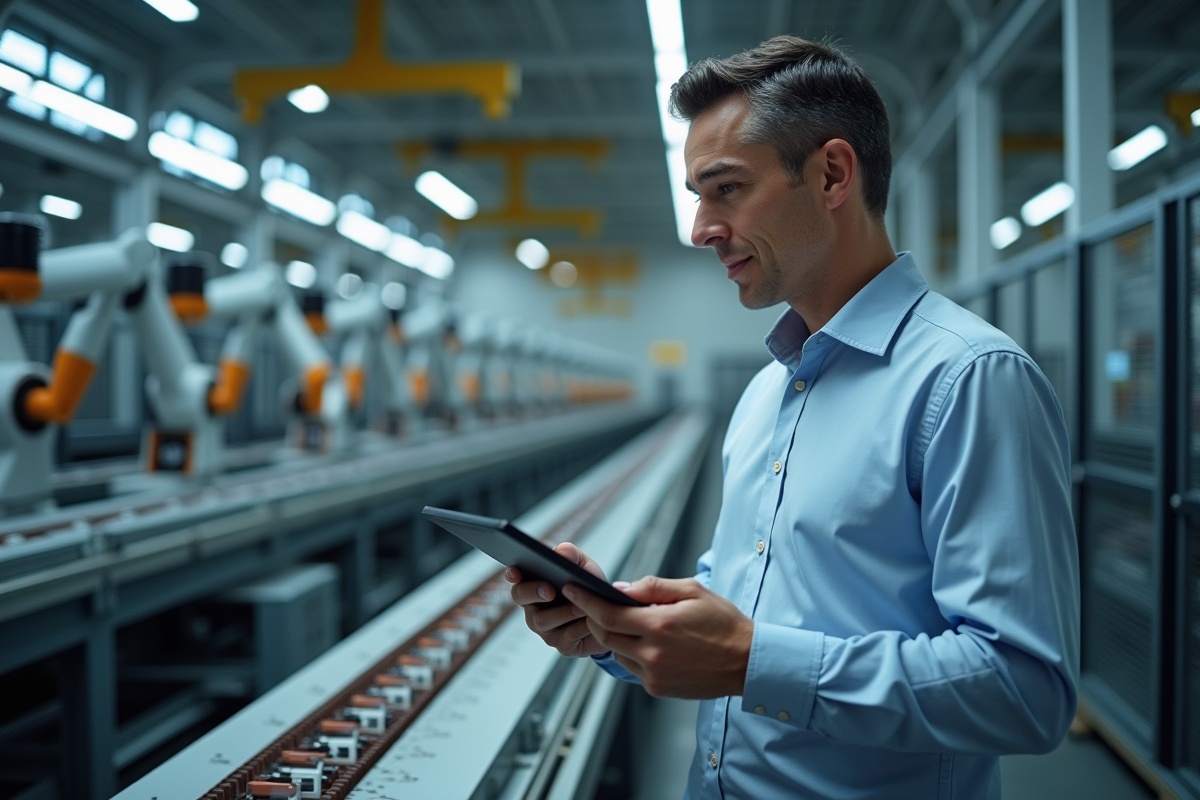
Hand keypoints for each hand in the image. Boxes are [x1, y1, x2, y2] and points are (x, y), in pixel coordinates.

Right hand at [505, 543, 609, 657]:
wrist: (612, 615)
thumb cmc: (590, 586)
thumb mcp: (583, 565)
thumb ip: (571, 554)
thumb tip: (560, 553)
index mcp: (534, 583)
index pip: (515, 577)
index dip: (512, 573)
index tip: (515, 571)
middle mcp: (533, 606)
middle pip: (520, 597)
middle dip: (533, 592)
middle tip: (550, 590)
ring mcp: (545, 628)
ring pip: (542, 621)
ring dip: (562, 612)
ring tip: (580, 606)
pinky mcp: (562, 644)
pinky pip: (566, 637)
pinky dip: (579, 627)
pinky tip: (589, 621)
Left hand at [563, 576, 753, 698]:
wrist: (747, 661)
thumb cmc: (723, 623)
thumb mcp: (691, 591)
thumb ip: (652, 588)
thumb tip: (619, 588)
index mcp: (660, 625)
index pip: (607, 613)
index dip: (584, 601)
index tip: (571, 590)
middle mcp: (653, 653)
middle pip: (604, 635)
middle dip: (594, 617)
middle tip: (593, 603)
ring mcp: (654, 674)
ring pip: (615, 653)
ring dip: (613, 637)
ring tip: (630, 623)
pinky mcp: (658, 688)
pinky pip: (631, 668)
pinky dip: (631, 654)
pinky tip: (648, 643)